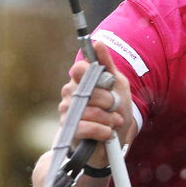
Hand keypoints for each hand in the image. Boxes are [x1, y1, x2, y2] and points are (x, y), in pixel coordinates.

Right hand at [59, 41, 133, 165]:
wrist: (114, 143)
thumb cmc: (115, 112)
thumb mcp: (118, 86)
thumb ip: (108, 65)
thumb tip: (99, 43)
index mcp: (80, 80)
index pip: (80, 68)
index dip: (95, 75)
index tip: (108, 83)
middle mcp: (70, 94)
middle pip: (89, 89)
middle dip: (109, 101)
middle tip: (115, 107)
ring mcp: (67, 112)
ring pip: (90, 110)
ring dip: (108, 118)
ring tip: (114, 123)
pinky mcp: (69, 131)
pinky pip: (86, 126)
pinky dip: (103, 131)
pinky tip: (108, 133)